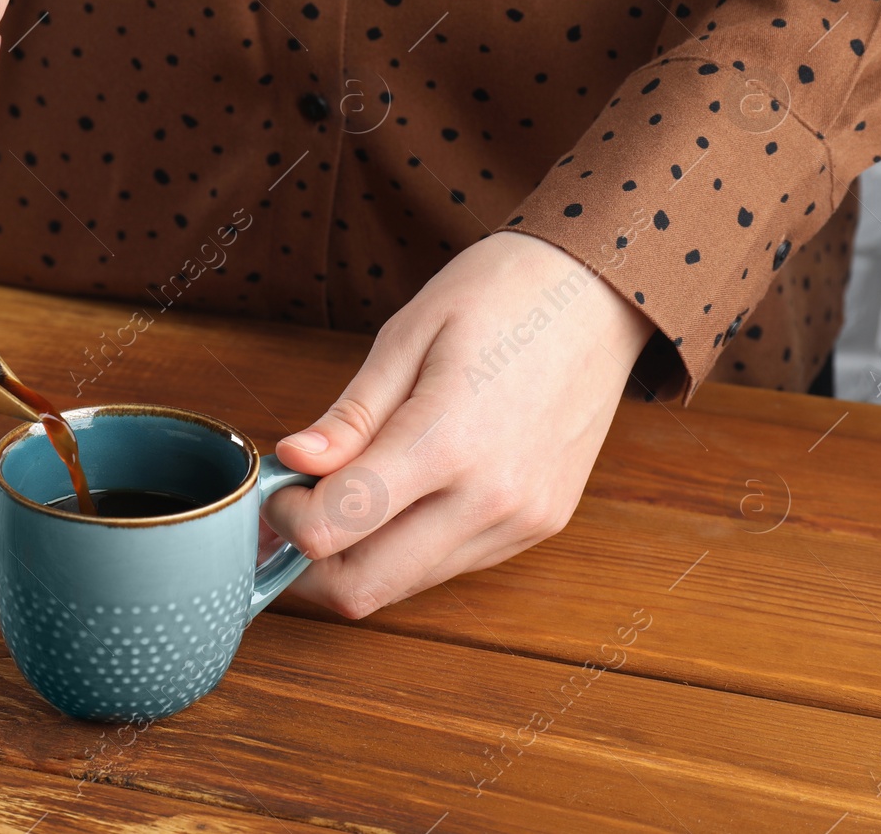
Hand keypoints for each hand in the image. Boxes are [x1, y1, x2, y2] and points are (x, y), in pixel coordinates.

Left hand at [265, 232, 655, 617]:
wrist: (600, 292)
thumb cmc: (500, 296)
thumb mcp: (405, 337)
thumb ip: (348, 417)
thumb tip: (292, 460)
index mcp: (447, 441)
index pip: (334, 529)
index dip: (284, 518)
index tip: (281, 484)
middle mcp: (490, 499)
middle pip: (365, 587)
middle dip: (308, 562)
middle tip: (295, 511)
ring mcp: (521, 521)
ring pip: (406, 585)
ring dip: (360, 556)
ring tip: (348, 493)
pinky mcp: (540, 527)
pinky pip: (451, 564)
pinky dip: (409, 546)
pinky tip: (404, 493)